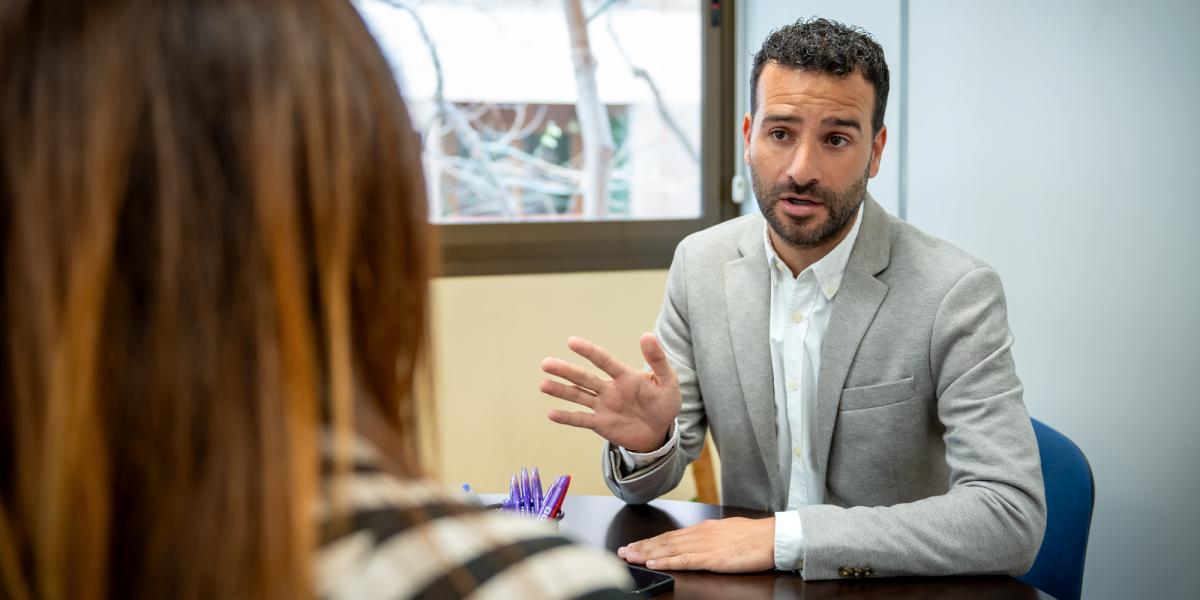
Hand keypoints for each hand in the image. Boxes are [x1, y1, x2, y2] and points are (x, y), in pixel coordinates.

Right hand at [539, 333, 679, 452]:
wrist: (660, 431)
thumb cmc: (665, 403)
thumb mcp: (668, 381)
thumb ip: (658, 360)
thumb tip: (647, 335)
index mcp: (624, 376)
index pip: (604, 361)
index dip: (588, 351)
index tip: (571, 342)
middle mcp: (609, 389)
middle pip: (584, 378)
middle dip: (565, 370)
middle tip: (546, 363)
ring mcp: (603, 406)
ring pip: (578, 396)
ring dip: (561, 391)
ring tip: (543, 384)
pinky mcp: (600, 424)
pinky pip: (581, 420)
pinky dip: (566, 418)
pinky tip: (551, 413)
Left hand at [617, 517, 775, 572]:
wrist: (772, 537)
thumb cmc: (754, 536)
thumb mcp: (727, 531)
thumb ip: (709, 536)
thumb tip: (697, 541)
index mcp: (703, 529)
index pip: (670, 535)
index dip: (650, 541)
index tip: (634, 545)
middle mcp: (700, 534)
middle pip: (664, 541)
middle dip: (642, 547)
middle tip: (623, 552)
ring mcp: (704, 546)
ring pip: (669, 550)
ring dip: (647, 554)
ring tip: (630, 557)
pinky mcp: (712, 558)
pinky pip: (684, 560)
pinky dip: (667, 562)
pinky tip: (654, 563)